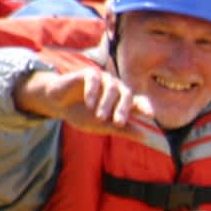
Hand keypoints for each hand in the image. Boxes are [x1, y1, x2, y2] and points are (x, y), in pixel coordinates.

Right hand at [13, 66, 151, 134]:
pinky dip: (93, 92)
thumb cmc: (83, 115)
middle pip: (127, 94)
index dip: (146, 106)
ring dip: (107, 104)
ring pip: (112, 88)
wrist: (59, 104)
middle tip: (118, 123)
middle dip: (123, 110)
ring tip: (99, 117)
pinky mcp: (90, 73)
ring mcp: (104, 79)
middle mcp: (117, 88)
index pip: (138, 102)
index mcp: (122, 101)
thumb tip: (145, 136)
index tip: (151, 114)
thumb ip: (123, 130)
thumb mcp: (102, 126)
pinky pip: (95, 80)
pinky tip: (88, 104)